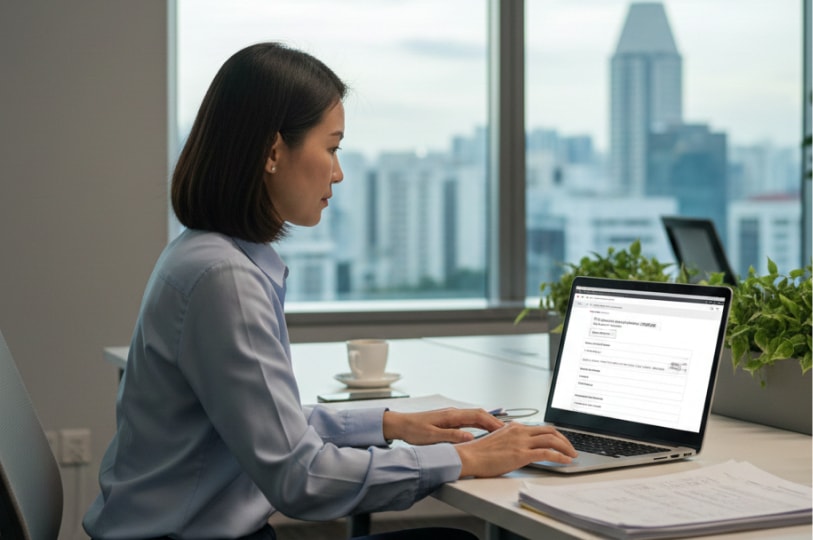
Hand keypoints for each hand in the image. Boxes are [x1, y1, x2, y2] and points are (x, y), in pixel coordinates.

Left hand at [382, 408, 504, 444]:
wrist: (401, 425)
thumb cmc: (414, 431)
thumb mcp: (432, 437)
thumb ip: (452, 437)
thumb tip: (471, 438)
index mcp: (452, 416)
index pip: (478, 416)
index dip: (493, 423)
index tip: (505, 431)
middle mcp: (454, 413)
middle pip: (480, 414)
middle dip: (494, 421)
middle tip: (508, 432)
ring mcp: (452, 415)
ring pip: (475, 416)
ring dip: (488, 422)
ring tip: (500, 432)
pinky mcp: (449, 420)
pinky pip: (469, 420)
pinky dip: (479, 424)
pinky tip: (483, 431)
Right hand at [454, 422, 576, 477]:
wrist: (469, 457)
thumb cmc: (478, 452)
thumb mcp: (496, 440)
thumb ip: (509, 438)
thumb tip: (517, 443)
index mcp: (513, 427)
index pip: (540, 427)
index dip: (554, 434)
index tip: (560, 441)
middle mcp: (519, 431)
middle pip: (550, 430)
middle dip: (564, 439)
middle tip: (570, 448)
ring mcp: (521, 442)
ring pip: (551, 439)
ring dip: (566, 447)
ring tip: (572, 455)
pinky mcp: (521, 454)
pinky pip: (547, 453)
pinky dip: (560, 456)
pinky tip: (566, 461)